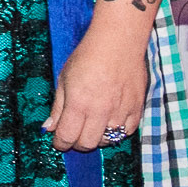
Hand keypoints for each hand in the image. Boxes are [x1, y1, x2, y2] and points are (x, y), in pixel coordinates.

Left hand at [45, 22, 148, 152]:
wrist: (117, 43)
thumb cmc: (87, 57)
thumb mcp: (64, 79)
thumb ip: (58, 107)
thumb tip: (50, 128)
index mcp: (79, 103)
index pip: (68, 136)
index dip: (61, 143)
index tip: (58, 142)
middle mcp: (100, 111)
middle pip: (88, 143)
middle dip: (76, 143)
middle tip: (73, 135)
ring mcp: (121, 111)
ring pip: (108, 140)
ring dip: (97, 138)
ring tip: (91, 126)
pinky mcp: (137, 108)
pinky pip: (127, 132)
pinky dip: (117, 132)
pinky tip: (110, 122)